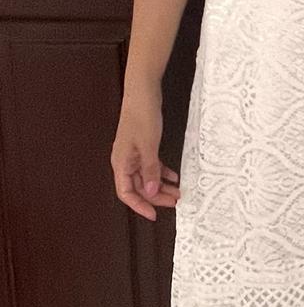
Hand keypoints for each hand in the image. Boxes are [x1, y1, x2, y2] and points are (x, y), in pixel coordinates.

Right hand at [110, 89, 179, 219]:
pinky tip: (174, 176)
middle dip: (156, 196)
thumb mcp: (149, 145)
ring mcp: (134, 153)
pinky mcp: (143, 146)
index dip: (140, 205)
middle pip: (139, 187)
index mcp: (121, 163)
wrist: (143, 91)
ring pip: (147, 177)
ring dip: (161, 185)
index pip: (126, 193)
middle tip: (175, 201)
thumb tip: (152, 192)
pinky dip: (162, 171)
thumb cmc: (142, 116)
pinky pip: (151, 165)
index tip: (155, 215)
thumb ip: (150, 169)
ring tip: (178, 191)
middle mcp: (125, 161)